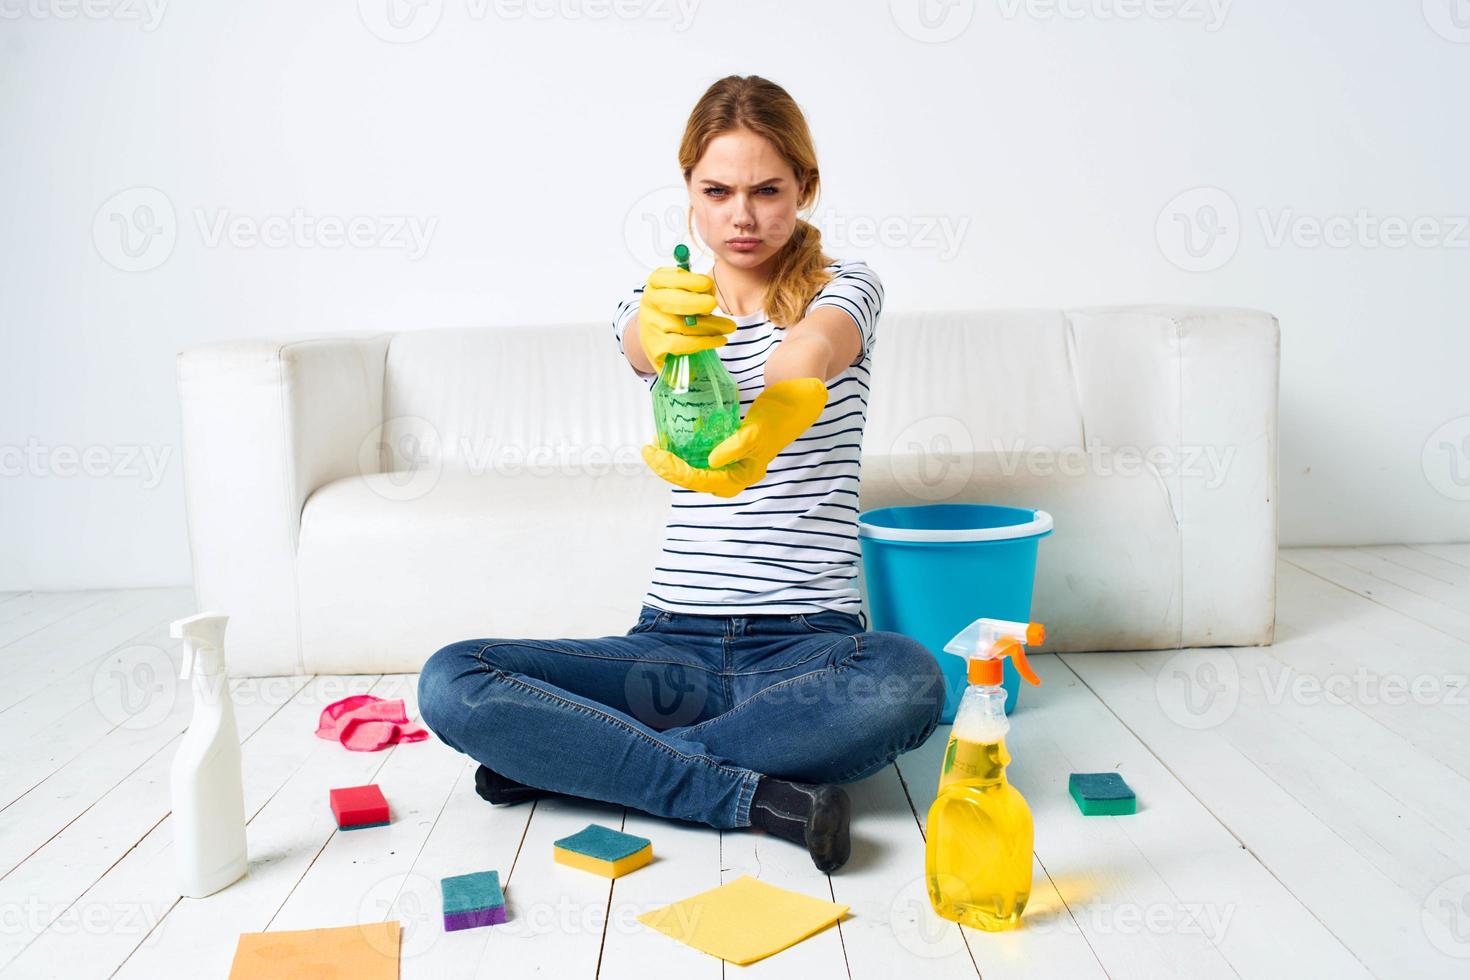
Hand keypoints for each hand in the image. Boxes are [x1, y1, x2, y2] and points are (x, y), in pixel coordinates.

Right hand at [637, 266, 737, 371]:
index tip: (708, 283)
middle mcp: (650, 302)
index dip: (689, 280)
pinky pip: (683, 345)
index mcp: (656, 283)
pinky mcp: (656, 346)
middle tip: (714, 304)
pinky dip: (705, 342)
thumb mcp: (677, 290)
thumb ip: (693, 286)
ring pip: (683, 326)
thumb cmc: (671, 308)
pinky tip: (720, 339)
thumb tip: (711, 290)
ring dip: (710, 326)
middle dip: (696, 303)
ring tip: (729, 326)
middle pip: (674, 302)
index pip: (670, 278)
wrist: (652, 334)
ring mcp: (652, 325)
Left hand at [642, 378, 828, 496]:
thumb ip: (736, 446)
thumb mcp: (758, 430)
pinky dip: (685, 452)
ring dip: (675, 463)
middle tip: (648, 452)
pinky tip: (672, 441)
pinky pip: (701, 457)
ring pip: (697, 470)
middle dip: (670, 469)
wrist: (795, 400)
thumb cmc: (779, 416)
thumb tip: (712, 461)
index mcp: (743, 474)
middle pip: (696, 480)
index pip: (703, 480)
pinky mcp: (729, 449)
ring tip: (654, 450)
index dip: (676, 472)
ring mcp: (732, 462)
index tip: (656, 456)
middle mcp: (736, 472)